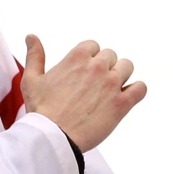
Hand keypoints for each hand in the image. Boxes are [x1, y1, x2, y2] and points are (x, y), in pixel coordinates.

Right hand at [21, 34, 146, 151]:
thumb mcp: (31, 79)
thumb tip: (31, 37)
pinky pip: (140, 88)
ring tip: (108, 90)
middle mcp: (97, 67)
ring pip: (127, 67)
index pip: (93, 45)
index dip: (89, 57)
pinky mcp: (122, 103)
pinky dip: (135, 90)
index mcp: (77, 58)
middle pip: (111, 55)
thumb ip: (35, 55)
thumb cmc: (41, 109)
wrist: (53, 136)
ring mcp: (112, 84)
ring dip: (120, 75)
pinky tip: (125, 97)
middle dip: (104, 66)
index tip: (83, 70)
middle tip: (93, 83)